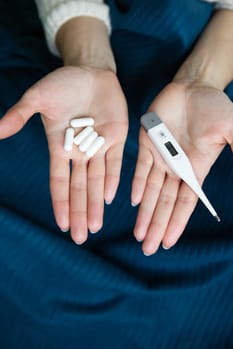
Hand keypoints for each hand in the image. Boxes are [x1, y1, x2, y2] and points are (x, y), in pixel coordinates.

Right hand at [0, 66, 127, 243]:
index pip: (59, 182)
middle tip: (81, 238)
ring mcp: (98, 146)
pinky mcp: (116, 138)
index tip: (62, 225)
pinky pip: (114, 163)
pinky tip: (109, 198)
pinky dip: (112, 180)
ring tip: (95, 226)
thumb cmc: (62, 84)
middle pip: (79, 189)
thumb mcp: (37, 98)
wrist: (90, 71)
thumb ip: (19, 115)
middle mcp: (79, 152)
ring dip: (96, 203)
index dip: (60, 203)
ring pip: (97, 181)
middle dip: (80, 212)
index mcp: (59, 147)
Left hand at [132, 81, 232, 254]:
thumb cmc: (213, 107)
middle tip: (147, 248)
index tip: (167, 242)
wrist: (194, 87)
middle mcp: (176, 168)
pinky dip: (136, 184)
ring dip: (144, 212)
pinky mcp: (146, 142)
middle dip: (156, 225)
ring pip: (149, 190)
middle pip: (164, 203)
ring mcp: (160, 156)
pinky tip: (132, 201)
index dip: (175, 223)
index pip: (184, 203)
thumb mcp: (230, 129)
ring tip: (138, 234)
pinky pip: (140, 167)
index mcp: (195, 169)